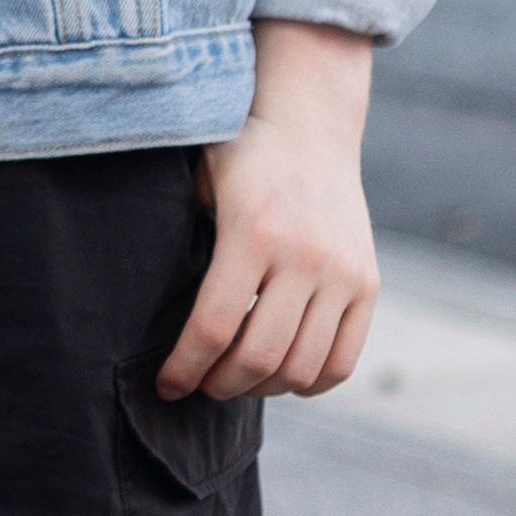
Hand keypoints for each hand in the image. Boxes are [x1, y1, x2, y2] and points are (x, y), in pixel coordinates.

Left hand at [160, 33, 381, 402]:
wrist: (311, 127)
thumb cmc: (241, 159)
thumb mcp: (200, 186)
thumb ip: (183, 244)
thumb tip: (146, 316)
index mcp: (252, 231)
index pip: (212, 328)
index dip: (184, 369)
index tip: (167, 385)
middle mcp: (304, 256)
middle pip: (258, 359)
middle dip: (220, 385)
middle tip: (201, 385)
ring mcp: (342, 272)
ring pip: (301, 369)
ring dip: (263, 388)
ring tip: (238, 378)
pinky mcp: (368, 283)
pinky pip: (342, 361)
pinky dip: (310, 382)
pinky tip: (282, 373)